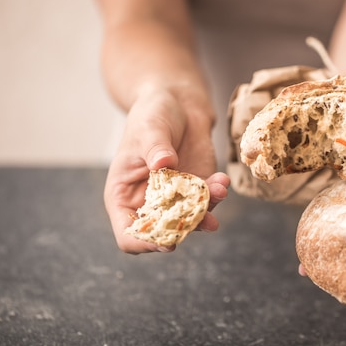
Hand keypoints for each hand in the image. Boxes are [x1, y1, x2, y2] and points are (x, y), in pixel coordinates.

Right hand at [103, 86, 229, 253]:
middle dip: (185, 228)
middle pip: (163, 233)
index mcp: (123, 196)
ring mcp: (174, 199)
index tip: (168, 240)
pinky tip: (222, 181)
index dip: (146, 242)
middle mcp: (148, 203)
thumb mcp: (149, 128)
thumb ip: (156, 148)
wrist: (178, 103)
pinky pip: (208, 202)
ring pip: (190, 221)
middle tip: (206, 221)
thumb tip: (164, 163)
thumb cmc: (152, 115)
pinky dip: (217, 195)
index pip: (128, 234)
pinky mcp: (197, 189)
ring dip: (207, 211)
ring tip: (218, 190)